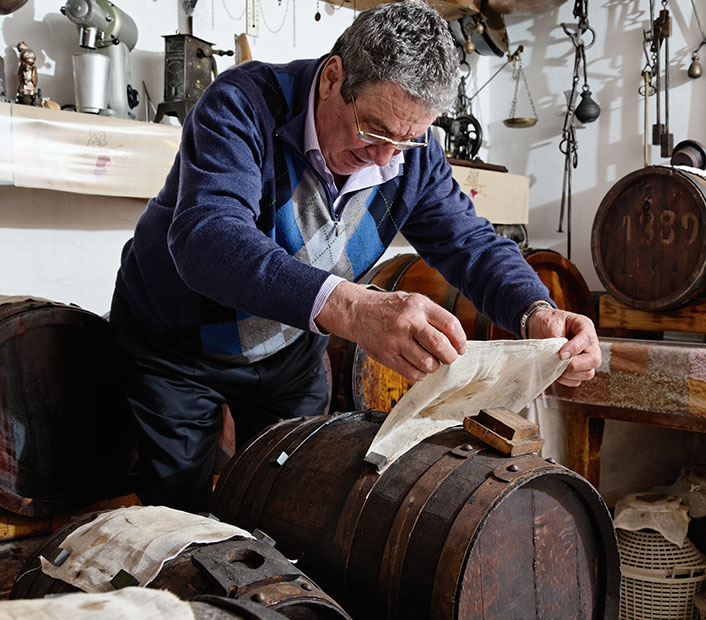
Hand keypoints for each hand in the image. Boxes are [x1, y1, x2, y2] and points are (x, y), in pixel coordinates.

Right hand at [316, 281, 466, 380]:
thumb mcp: (414, 301)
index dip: (460, 340)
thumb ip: (434, 317)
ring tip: (431, 361)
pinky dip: (421, 374)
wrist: (358, 312)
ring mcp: (396, 339)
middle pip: (441, 346)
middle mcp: (408, 321)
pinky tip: (418, 366)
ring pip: (428, 363)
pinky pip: (412, 373)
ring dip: (434, 366)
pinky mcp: (386, 355)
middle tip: (448, 357)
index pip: (450, 325)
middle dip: (450, 356)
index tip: (460, 348)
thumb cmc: (390, 308)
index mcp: (418, 305)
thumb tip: (456, 341)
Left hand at [526, 306, 600, 386]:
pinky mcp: (577, 369)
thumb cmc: (547, 321)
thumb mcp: (550, 323)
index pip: (587, 339)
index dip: (574, 349)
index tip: (560, 355)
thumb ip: (556, 338)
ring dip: (570, 374)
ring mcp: (585, 358)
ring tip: (555, 366)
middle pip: (594, 360)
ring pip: (588, 373)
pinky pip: (576, 381)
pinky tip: (555, 372)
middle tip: (559, 361)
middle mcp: (589, 344)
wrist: (538, 326)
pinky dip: (566, 379)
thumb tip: (561, 357)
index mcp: (585, 327)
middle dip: (575, 364)